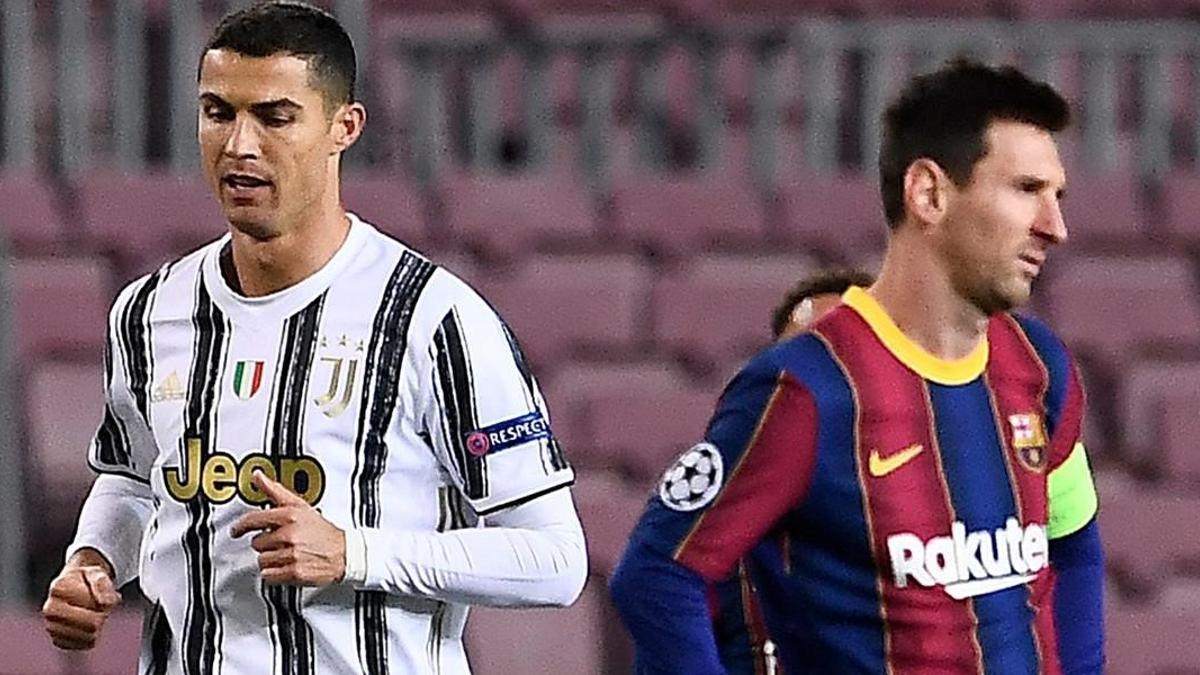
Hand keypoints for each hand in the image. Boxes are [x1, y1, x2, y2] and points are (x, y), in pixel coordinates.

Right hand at [42, 552, 121, 649]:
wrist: (75, 586)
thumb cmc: (87, 579)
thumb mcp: (98, 573)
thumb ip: (103, 584)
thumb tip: (105, 603)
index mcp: (59, 588)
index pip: (94, 604)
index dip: (105, 600)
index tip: (100, 593)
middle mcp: (50, 608)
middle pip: (92, 625)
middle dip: (103, 615)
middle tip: (101, 606)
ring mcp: (51, 626)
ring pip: (89, 637)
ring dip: (99, 626)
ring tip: (94, 613)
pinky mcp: (58, 640)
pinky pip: (84, 645)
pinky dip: (93, 636)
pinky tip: (88, 624)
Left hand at [230, 470, 345, 586]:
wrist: (344, 552)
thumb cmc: (322, 531)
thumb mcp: (300, 506)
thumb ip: (275, 491)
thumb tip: (257, 476)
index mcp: (289, 515)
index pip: (254, 519)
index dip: (241, 526)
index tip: (236, 530)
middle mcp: (289, 534)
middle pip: (257, 543)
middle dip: (266, 544)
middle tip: (280, 543)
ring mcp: (292, 554)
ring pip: (261, 560)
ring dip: (270, 559)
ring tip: (285, 554)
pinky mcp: (294, 572)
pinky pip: (268, 575)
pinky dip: (274, 574)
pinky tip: (286, 566)